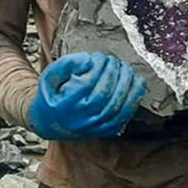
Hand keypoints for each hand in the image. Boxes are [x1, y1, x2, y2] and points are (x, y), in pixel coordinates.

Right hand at [28, 52, 145, 140]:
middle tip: (114, 61)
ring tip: (126, 69)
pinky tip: (137, 84)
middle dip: (113, 72)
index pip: (86, 83)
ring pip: (117, 106)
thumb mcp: (50, 76)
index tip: (100, 57)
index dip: (97, 67)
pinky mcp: (106, 130)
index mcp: (65, 106)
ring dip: (126, 84)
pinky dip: (135, 99)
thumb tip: (88, 59)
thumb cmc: (53, 96)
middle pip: (104, 94)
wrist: (51, 123)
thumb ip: (66, 64)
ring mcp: (95, 127)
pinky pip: (125, 117)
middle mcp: (81, 119)